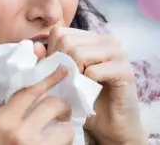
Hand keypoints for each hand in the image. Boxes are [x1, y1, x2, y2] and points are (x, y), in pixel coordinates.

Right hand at [0, 66, 73, 144]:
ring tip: (58, 137)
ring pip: (66, 131)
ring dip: (65, 133)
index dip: (48, 78)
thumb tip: (21, 94)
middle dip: (61, 108)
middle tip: (61, 114)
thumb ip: (1, 113)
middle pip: (53, 106)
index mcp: (2, 122)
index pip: (30, 92)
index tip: (62, 71)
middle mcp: (20, 134)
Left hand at [46, 27, 147, 144]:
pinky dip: (86, 86)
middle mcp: (105, 40)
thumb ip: (48, 61)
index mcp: (90, 38)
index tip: (58, 73)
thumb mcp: (62, 78)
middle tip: (68, 83)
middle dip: (61, 65)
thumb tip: (35, 47)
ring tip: (78, 88)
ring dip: (73, 76)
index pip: (59, 32)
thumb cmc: (85, 100)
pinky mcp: (124, 69)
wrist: (110, 125)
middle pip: (67, 41)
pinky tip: (90, 92)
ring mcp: (117, 52)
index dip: (52, 53)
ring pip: (79, 54)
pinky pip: (93, 71)